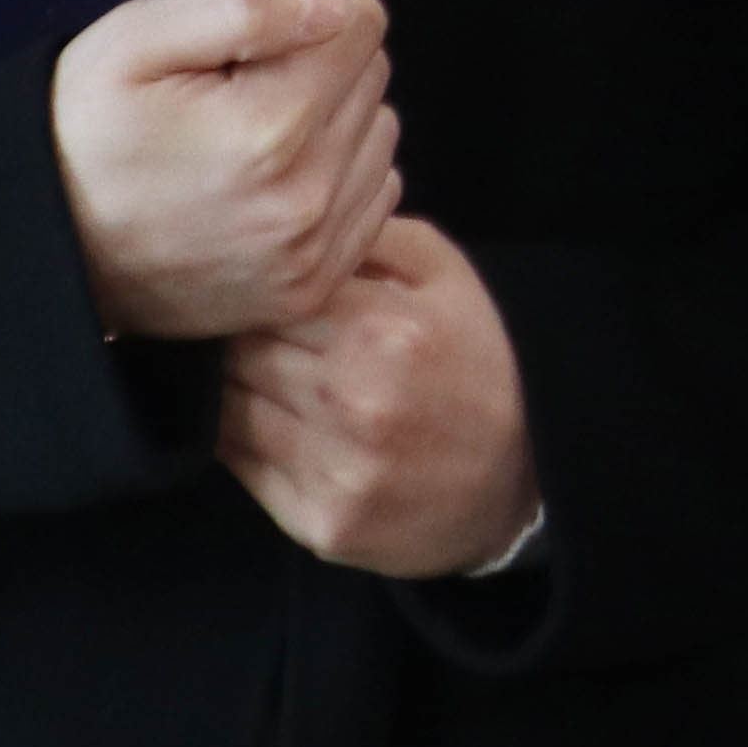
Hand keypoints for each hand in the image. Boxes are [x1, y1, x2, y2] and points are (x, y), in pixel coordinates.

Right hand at [51, 0, 394, 339]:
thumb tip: (340, 12)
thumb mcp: (135, 39)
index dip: (303, 20)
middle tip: (234, 98)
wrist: (44, 248)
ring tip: (248, 144)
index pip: (362, 26)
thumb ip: (247, 7)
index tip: (244, 52)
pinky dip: (338, 182)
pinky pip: (377, 200)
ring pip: (380, 138)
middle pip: (374, 79)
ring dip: (332, 126)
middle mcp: (305, 200)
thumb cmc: (85, 131)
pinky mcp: (312, 290)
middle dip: (317, 70)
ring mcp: (312, 255)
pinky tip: (271, 186)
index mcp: (270, 129)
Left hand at [221, 217, 537, 577]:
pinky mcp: (319, 522)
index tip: (260, 293)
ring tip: (258, 377)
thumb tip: (303, 224)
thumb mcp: (450, 278)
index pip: (271, 296)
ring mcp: (335, 469)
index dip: (259, 292)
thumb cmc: (477, 366)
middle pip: (239, 352)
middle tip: (250, 336)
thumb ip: (375, 237)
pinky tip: (265, 422)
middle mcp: (355, 400)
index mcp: (384, 328)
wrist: (520, 482)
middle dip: (237, 339)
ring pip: (227, 410)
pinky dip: (236, 440)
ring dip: (230, 388)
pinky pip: (239, 467)